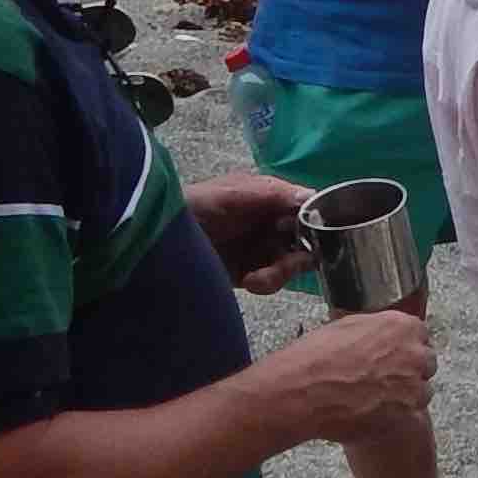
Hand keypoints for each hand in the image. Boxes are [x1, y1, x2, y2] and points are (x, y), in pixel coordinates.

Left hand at [190, 171, 313, 294]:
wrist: (161, 241)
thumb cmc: (195, 206)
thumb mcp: (233, 194)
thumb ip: (272, 194)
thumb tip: (310, 195)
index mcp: (268, 196)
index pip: (305, 206)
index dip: (315, 220)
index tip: (317, 236)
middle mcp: (269, 222)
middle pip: (304, 240)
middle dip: (297, 256)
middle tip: (284, 264)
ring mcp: (260, 248)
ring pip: (292, 263)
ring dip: (279, 273)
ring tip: (255, 279)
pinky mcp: (248, 272)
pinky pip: (272, 280)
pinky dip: (265, 283)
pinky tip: (248, 281)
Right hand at [263, 308, 432, 445]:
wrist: (303, 391)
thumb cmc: (317, 358)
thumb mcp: (347, 326)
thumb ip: (374, 329)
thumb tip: (377, 334)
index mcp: (402, 325)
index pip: (420, 334)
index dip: (405, 347)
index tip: (394, 355)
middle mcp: (414, 352)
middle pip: (425, 362)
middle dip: (409, 370)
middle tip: (384, 378)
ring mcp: (414, 383)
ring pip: (421, 389)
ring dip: (405, 394)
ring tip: (375, 397)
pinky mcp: (408, 411)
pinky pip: (411, 413)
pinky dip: (397, 414)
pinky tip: (374, 411)